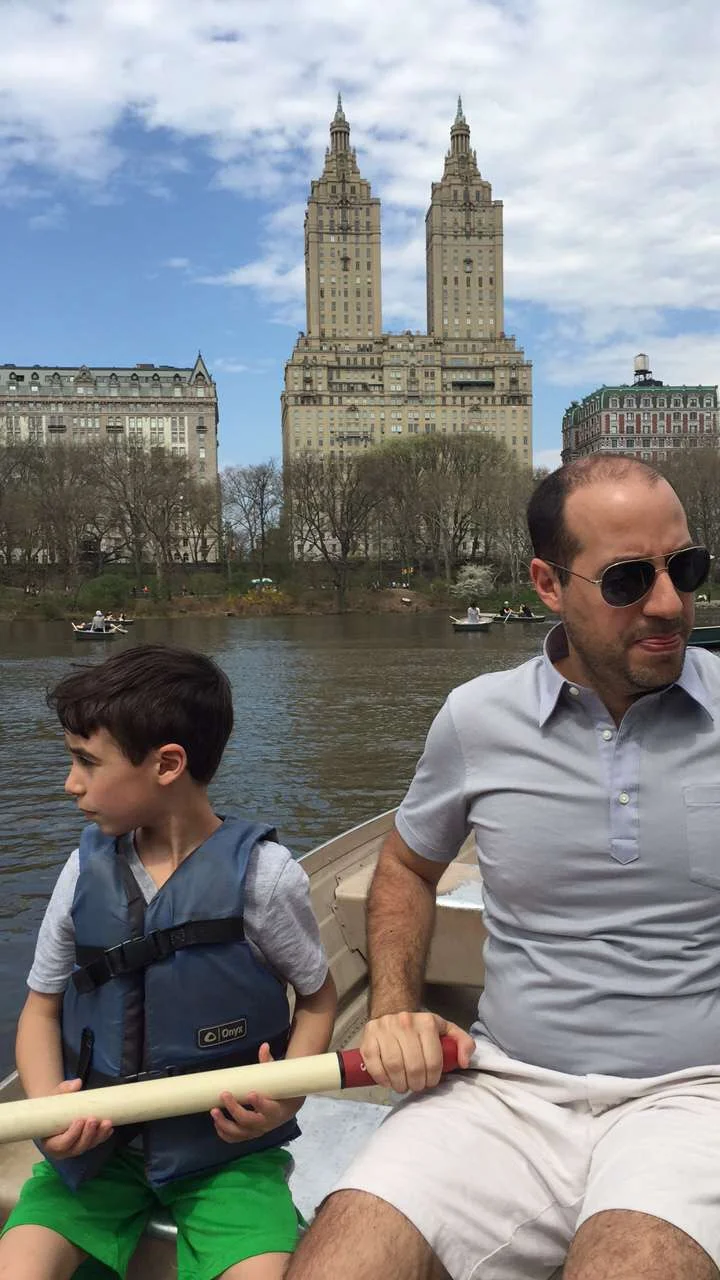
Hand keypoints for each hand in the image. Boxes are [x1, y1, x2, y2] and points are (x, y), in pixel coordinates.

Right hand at [41, 1078, 113, 1157]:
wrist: (56, 1111)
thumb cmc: (52, 1107)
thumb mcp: (54, 1098)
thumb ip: (64, 1090)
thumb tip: (77, 1083)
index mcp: (51, 1143)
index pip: (61, 1144)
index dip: (71, 1135)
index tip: (79, 1120)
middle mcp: (64, 1150)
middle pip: (78, 1147)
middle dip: (88, 1134)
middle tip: (93, 1120)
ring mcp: (76, 1148)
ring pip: (89, 1145)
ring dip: (99, 1135)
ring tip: (107, 1122)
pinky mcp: (86, 1143)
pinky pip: (95, 1142)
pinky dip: (103, 1136)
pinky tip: (109, 1128)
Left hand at [210, 1043, 299, 1144]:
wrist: (289, 1107)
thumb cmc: (281, 1090)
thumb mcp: (278, 1077)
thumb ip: (269, 1063)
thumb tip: (264, 1046)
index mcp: (276, 1109)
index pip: (268, 1108)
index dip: (259, 1103)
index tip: (250, 1093)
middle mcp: (267, 1123)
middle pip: (249, 1120)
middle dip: (234, 1109)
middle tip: (224, 1094)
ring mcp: (257, 1130)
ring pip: (240, 1132)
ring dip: (225, 1123)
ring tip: (213, 1111)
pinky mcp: (249, 1134)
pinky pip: (236, 1138)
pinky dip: (225, 1133)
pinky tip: (216, 1123)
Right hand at [360, 1010, 475, 1092]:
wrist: (392, 1009)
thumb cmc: (421, 1027)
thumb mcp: (445, 1029)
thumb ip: (462, 1043)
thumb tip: (464, 1062)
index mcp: (427, 1022)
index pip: (433, 1060)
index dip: (433, 1078)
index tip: (430, 1082)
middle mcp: (405, 1023)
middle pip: (414, 1066)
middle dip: (417, 1083)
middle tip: (416, 1086)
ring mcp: (384, 1029)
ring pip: (394, 1066)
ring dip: (400, 1084)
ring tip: (403, 1086)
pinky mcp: (368, 1037)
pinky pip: (374, 1063)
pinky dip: (382, 1078)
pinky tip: (388, 1082)